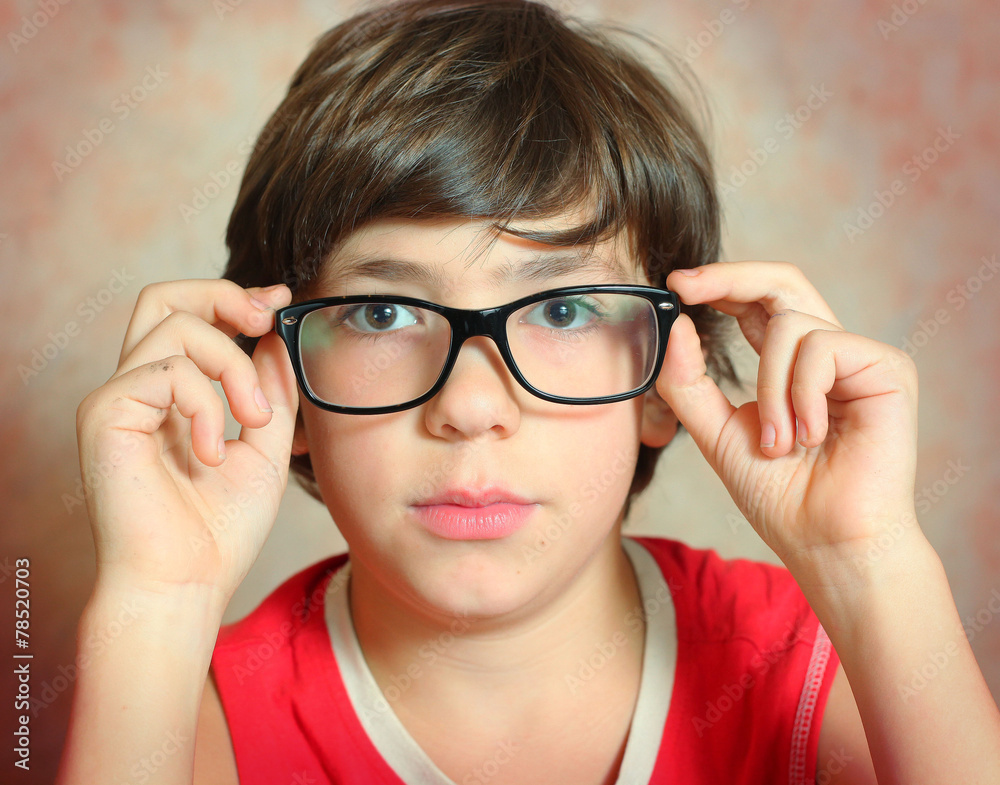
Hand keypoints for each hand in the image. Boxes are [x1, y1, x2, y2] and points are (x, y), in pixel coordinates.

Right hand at [75, 280, 296, 604]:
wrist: (185, 584)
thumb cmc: (219, 531)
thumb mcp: (263, 449)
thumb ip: (269, 392)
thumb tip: (274, 338)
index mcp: (169, 396)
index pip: (189, 317)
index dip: (234, 298)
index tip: (280, 303)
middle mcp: (137, 389)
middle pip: (164, 296)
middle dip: (223, 295)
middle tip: (266, 322)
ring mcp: (116, 399)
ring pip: (176, 326)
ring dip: (233, 367)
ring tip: (254, 422)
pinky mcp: (105, 415)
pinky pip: (166, 372)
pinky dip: (205, 406)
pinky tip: (211, 454)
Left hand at [657, 261, 921, 579]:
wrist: (825, 541)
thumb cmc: (779, 496)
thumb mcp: (716, 432)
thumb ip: (689, 382)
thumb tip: (676, 327)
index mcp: (788, 365)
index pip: (755, 304)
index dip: (719, 284)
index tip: (675, 285)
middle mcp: (824, 354)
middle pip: (782, 282)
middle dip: (729, 277)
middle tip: (685, 286)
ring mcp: (858, 359)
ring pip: (791, 324)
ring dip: (769, 388)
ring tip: (779, 443)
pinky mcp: (887, 369)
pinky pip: (822, 347)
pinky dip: (801, 395)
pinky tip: (812, 437)